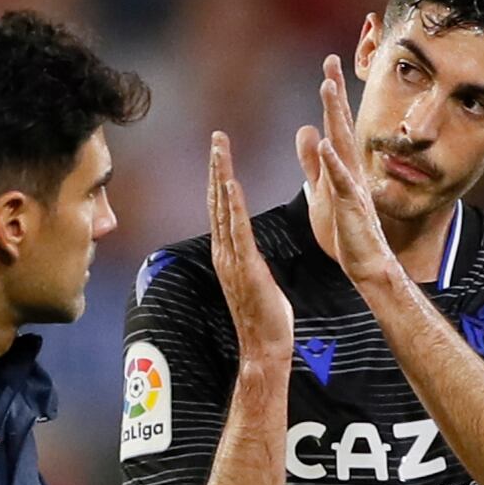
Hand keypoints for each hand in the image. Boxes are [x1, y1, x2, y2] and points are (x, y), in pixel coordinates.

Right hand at [207, 131, 293, 367]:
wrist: (265, 347)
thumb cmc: (266, 317)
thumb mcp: (256, 278)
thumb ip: (249, 259)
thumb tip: (249, 247)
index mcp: (228, 253)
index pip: (221, 207)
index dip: (219, 177)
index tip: (220, 152)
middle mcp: (224, 252)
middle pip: (216, 200)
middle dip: (216, 166)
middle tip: (217, 137)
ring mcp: (232, 259)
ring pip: (223, 209)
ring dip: (221, 175)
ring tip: (220, 148)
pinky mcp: (246, 267)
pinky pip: (238, 231)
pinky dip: (233, 206)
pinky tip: (231, 184)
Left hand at [297, 55, 396, 283]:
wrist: (366, 263)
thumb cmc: (347, 230)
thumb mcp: (322, 189)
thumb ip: (313, 162)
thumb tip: (306, 132)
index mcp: (342, 166)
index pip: (336, 124)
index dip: (332, 97)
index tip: (328, 67)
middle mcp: (351, 169)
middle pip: (341, 124)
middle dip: (336, 93)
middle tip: (330, 62)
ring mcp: (353, 185)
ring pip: (342, 144)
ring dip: (335, 115)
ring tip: (327, 88)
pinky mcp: (351, 205)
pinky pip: (342, 180)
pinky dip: (334, 162)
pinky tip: (326, 143)